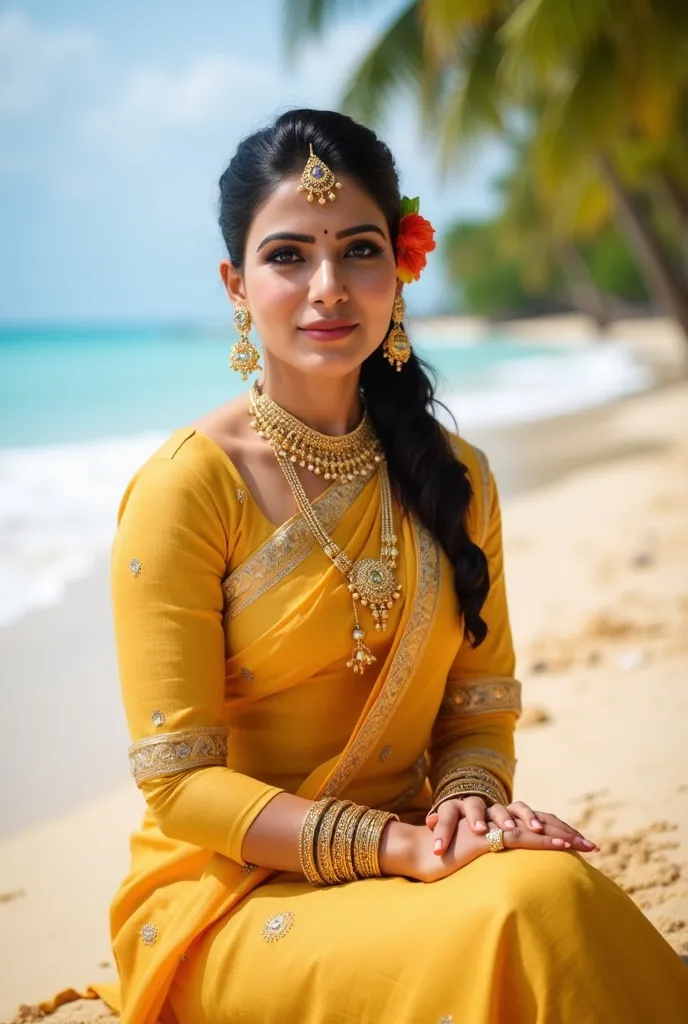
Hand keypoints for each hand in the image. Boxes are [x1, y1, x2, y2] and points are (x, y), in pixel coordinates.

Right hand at [425, 797, 598, 856]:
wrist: (421, 852)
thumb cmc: (446, 860)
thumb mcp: (476, 862)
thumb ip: (493, 860)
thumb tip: (510, 877)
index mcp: (500, 827)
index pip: (536, 825)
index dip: (559, 833)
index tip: (582, 846)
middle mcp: (500, 823)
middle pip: (543, 823)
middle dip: (570, 833)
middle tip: (594, 846)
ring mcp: (495, 827)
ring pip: (536, 828)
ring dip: (564, 835)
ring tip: (585, 845)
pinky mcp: (489, 837)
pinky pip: (522, 837)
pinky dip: (545, 840)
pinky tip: (562, 846)